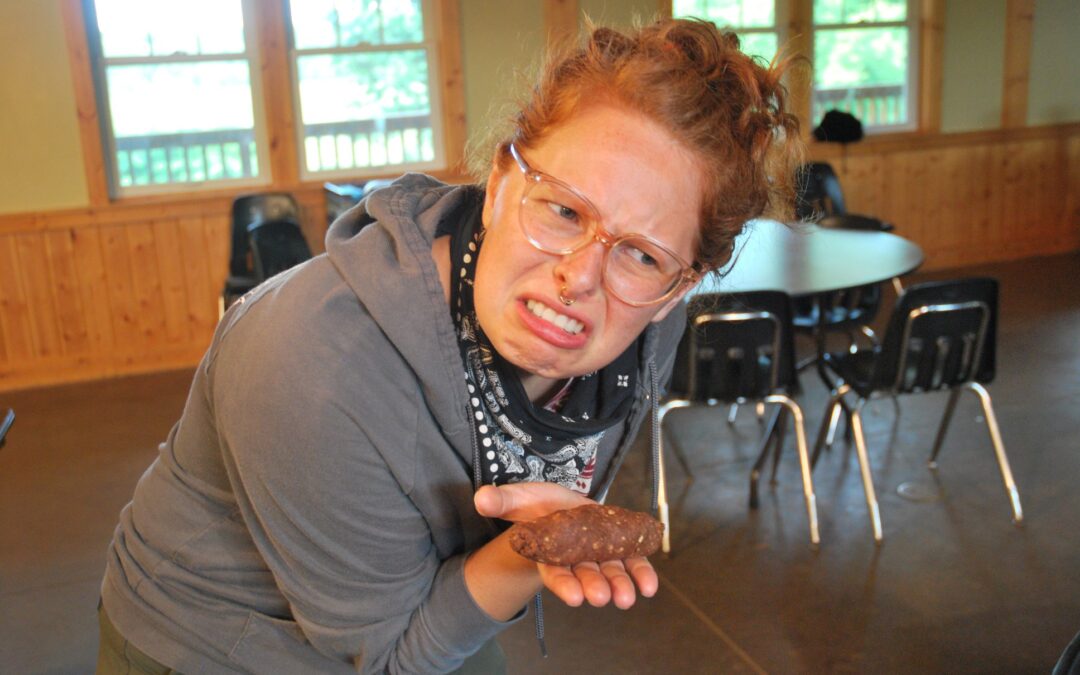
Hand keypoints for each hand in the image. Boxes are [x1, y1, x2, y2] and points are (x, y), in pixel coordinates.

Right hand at [473, 483, 659, 609]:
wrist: (562, 506)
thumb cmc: (538, 506)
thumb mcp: (519, 499)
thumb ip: (501, 500)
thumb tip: (480, 498)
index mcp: (550, 554)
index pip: (555, 573)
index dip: (564, 585)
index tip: (574, 597)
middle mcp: (575, 560)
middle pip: (585, 576)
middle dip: (594, 587)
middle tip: (602, 598)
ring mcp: (599, 555)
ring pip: (611, 573)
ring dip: (620, 585)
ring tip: (628, 597)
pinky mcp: (620, 545)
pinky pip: (633, 561)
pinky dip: (642, 573)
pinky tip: (649, 585)